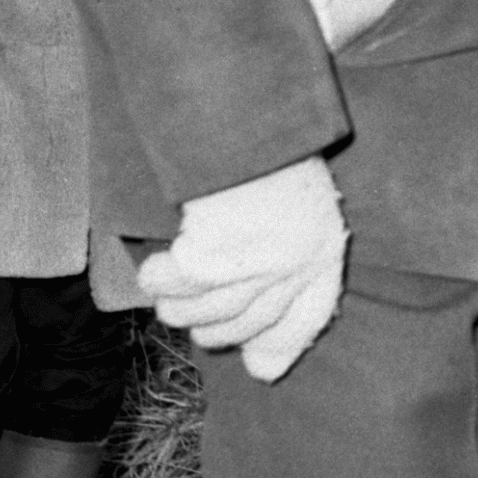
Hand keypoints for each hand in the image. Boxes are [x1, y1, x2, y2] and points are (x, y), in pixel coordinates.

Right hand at [137, 154, 348, 382]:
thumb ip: (290, 266)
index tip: (256, 362)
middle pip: (239, 326)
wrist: (245, 107)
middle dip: (209, 323)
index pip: (305, 321)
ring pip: (197, 315)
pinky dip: (155, 278)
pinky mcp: (207, 257)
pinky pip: (169, 285)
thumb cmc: (270, 148)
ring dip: (176, 304)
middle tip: (190, 301)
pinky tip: (154, 264)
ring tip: (166, 281)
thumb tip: (263, 369)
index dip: (278, 344)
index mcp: (323, 247)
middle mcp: (292, 265)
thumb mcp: (301, 201)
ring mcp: (250, 265)